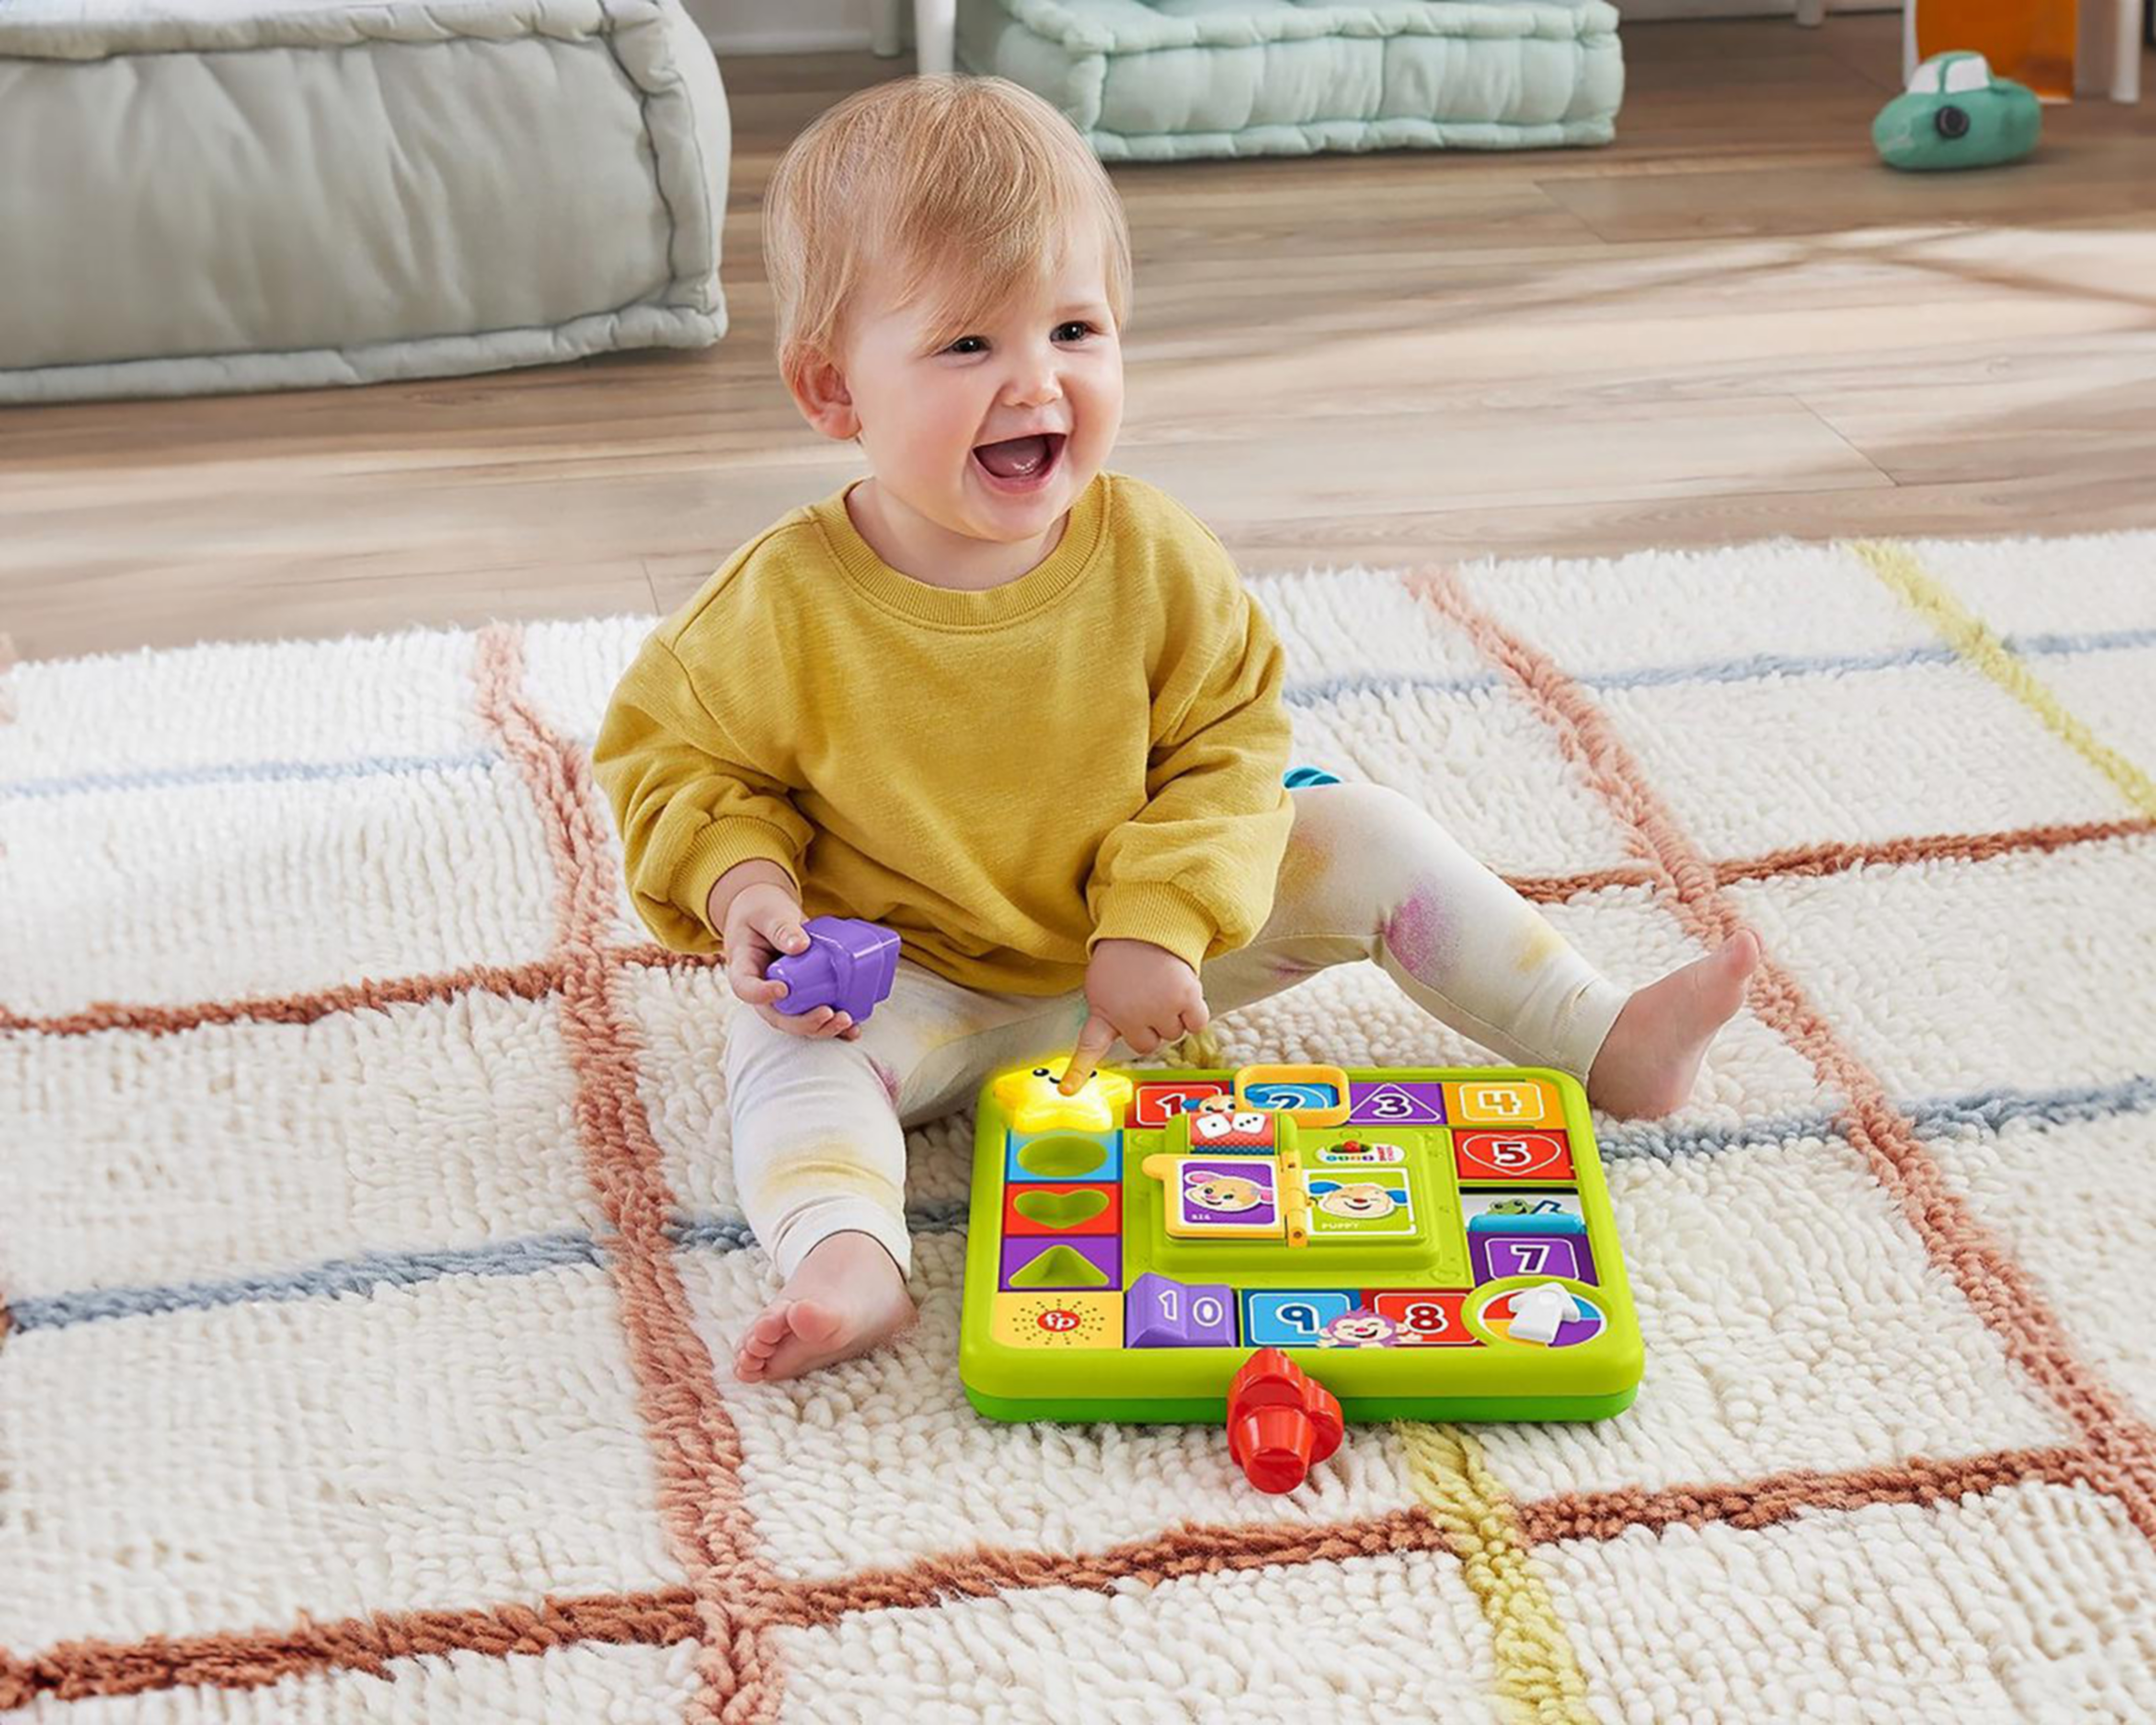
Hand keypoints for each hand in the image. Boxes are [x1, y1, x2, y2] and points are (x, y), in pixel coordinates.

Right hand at [710, 861, 859, 1040]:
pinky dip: (834, 1025)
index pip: (745, 989)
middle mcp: (763, 990)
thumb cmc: (762, 912)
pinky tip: (853, 1029)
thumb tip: (800, 945)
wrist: (767, 916)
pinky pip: (815, 1014)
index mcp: (744, 969)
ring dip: (822, 1028)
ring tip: (846, 1021)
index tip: (783, 989)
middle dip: (803, 1022)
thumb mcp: (768, 913)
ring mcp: (783, 997)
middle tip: (827, 1013)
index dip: (762, 994)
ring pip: (798, 1022)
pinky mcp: (803, 995)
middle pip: (776, 1016)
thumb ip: (781, 927)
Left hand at [1060, 939, 1207, 1093]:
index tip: (1066, 1091)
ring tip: (1162, 988)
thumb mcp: (1103, 985)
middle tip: (1148, 998)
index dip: (1078, 1071)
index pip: (1088, 1048)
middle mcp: (1129, 1015)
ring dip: (1173, 1016)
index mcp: (1103, 1011)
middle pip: (1148, 1045)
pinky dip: (1195, 1013)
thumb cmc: (1125, 960)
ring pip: (1174, 1034)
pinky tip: (1183, 992)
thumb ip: (1111, 1014)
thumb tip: (1139, 1037)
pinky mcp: (1184, 997)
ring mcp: (1157, 1007)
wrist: (1146, 926)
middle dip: (1151, 1027)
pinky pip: (1196, 1024)